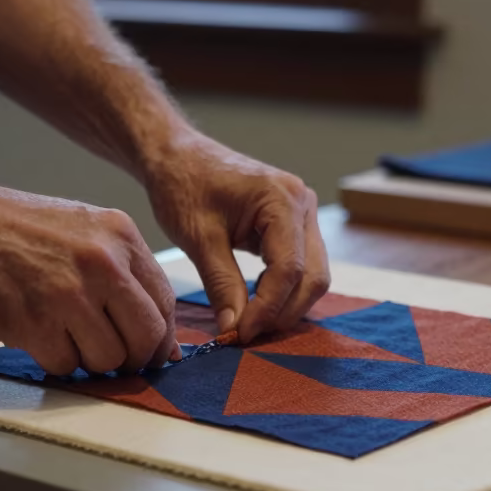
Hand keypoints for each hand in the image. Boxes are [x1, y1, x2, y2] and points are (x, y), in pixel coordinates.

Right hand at [0, 180, 177, 374]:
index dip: (161, 336)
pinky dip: (53, 360)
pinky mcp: (34, 324)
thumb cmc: (9, 225)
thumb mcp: (80, 227)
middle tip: (116, 361)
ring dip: (89, 361)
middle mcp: (102, 263)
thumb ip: (119, 269)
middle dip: (135, 359)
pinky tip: (35, 333)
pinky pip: (65, 366)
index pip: (165, 302)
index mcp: (120, 235)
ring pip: (108, 360)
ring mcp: (69, 294)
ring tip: (63, 336)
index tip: (151, 351)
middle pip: (147, 338)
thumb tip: (154, 326)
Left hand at [144, 131, 329, 342]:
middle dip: (284, 311)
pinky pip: (301, 265)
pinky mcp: (294, 223)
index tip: (240, 335)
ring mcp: (302, 213)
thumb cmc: (182, 185)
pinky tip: (254, 302)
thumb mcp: (198, 239)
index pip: (290, 270)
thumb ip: (222, 286)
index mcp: (282, 200)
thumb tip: (235, 330)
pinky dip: (282, 289)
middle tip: (247, 335)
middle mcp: (303, 204)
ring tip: (250, 323)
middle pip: (314, 276)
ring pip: (313, 274)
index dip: (268, 309)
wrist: (176, 155)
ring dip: (286, 304)